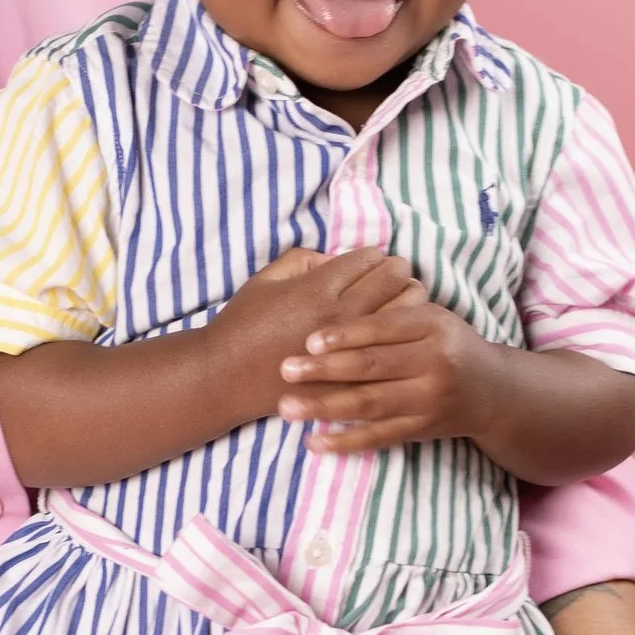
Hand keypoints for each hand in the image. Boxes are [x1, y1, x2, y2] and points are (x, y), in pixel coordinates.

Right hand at [200, 243, 420, 429]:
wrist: (226, 378)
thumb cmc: (242, 325)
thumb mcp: (265, 279)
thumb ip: (304, 258)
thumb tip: (338, 258)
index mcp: (319, 287)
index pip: (371, 257)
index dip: (372, 256)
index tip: (367, 264)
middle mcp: (342, 313)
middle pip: (396, 278)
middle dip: (395, 272)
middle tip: (387, 280)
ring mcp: (353, 347)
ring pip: (408, 310)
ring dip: (406, 300)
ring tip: (393, 305)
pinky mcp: (356, 374)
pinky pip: (396, 347)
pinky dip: (400, 336)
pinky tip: (389, 336)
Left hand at [275, 277, 489, 454]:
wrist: (491, 390)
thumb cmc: (445, 343)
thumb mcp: (429, 317)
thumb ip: (389, 309)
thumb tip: (333, 292)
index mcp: (433, 326)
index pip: (384, 328)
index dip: (345, 334)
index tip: (309, 341)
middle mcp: (435, 363)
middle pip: (373, 366)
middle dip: (325, 370)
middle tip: (285, 370)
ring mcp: (429, 400)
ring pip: (371, 404)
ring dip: (325, 407)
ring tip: (288, 408)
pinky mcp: (422, 430)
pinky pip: (379, 437)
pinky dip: (345, 441)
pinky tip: (313, 442)